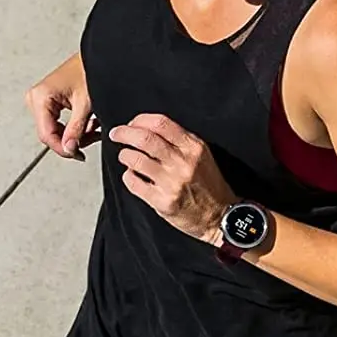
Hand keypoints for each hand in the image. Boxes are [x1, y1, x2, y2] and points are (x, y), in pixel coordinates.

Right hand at [25, 53, 100, 160]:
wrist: (94, 58)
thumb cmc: (88, 71)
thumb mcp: (85, 104)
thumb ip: (76, 129)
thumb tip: (69, 149)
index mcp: (40, 97)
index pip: (46, 134)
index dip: (62, 148)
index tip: (77, 154)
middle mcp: (36, 99)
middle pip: (50, 134)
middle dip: (72, 140)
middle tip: (91, 138)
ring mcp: (40, 101)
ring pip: (55, 132)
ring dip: (75, 135)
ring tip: (93, 128)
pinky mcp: (47, 103)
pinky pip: (58, 124)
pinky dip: (74, 128)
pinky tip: (87, 123)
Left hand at [109, 114, 236, 243]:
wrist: (220, 216)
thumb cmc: (209, 185)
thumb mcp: (201, 155)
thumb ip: (179, 141)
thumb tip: (147, 128)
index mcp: (193, 147)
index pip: (161, 123)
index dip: (140, 120)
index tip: (132, 123)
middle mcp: (183, 163)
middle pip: (144, 139)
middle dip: (124, 133)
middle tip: (116, 134)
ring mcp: (172, 183)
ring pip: (135, 160)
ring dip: (125, 155)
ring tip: (126, 156)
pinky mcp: (163, 202)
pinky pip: (134, 183)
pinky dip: (128, 176)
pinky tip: (133, 176)